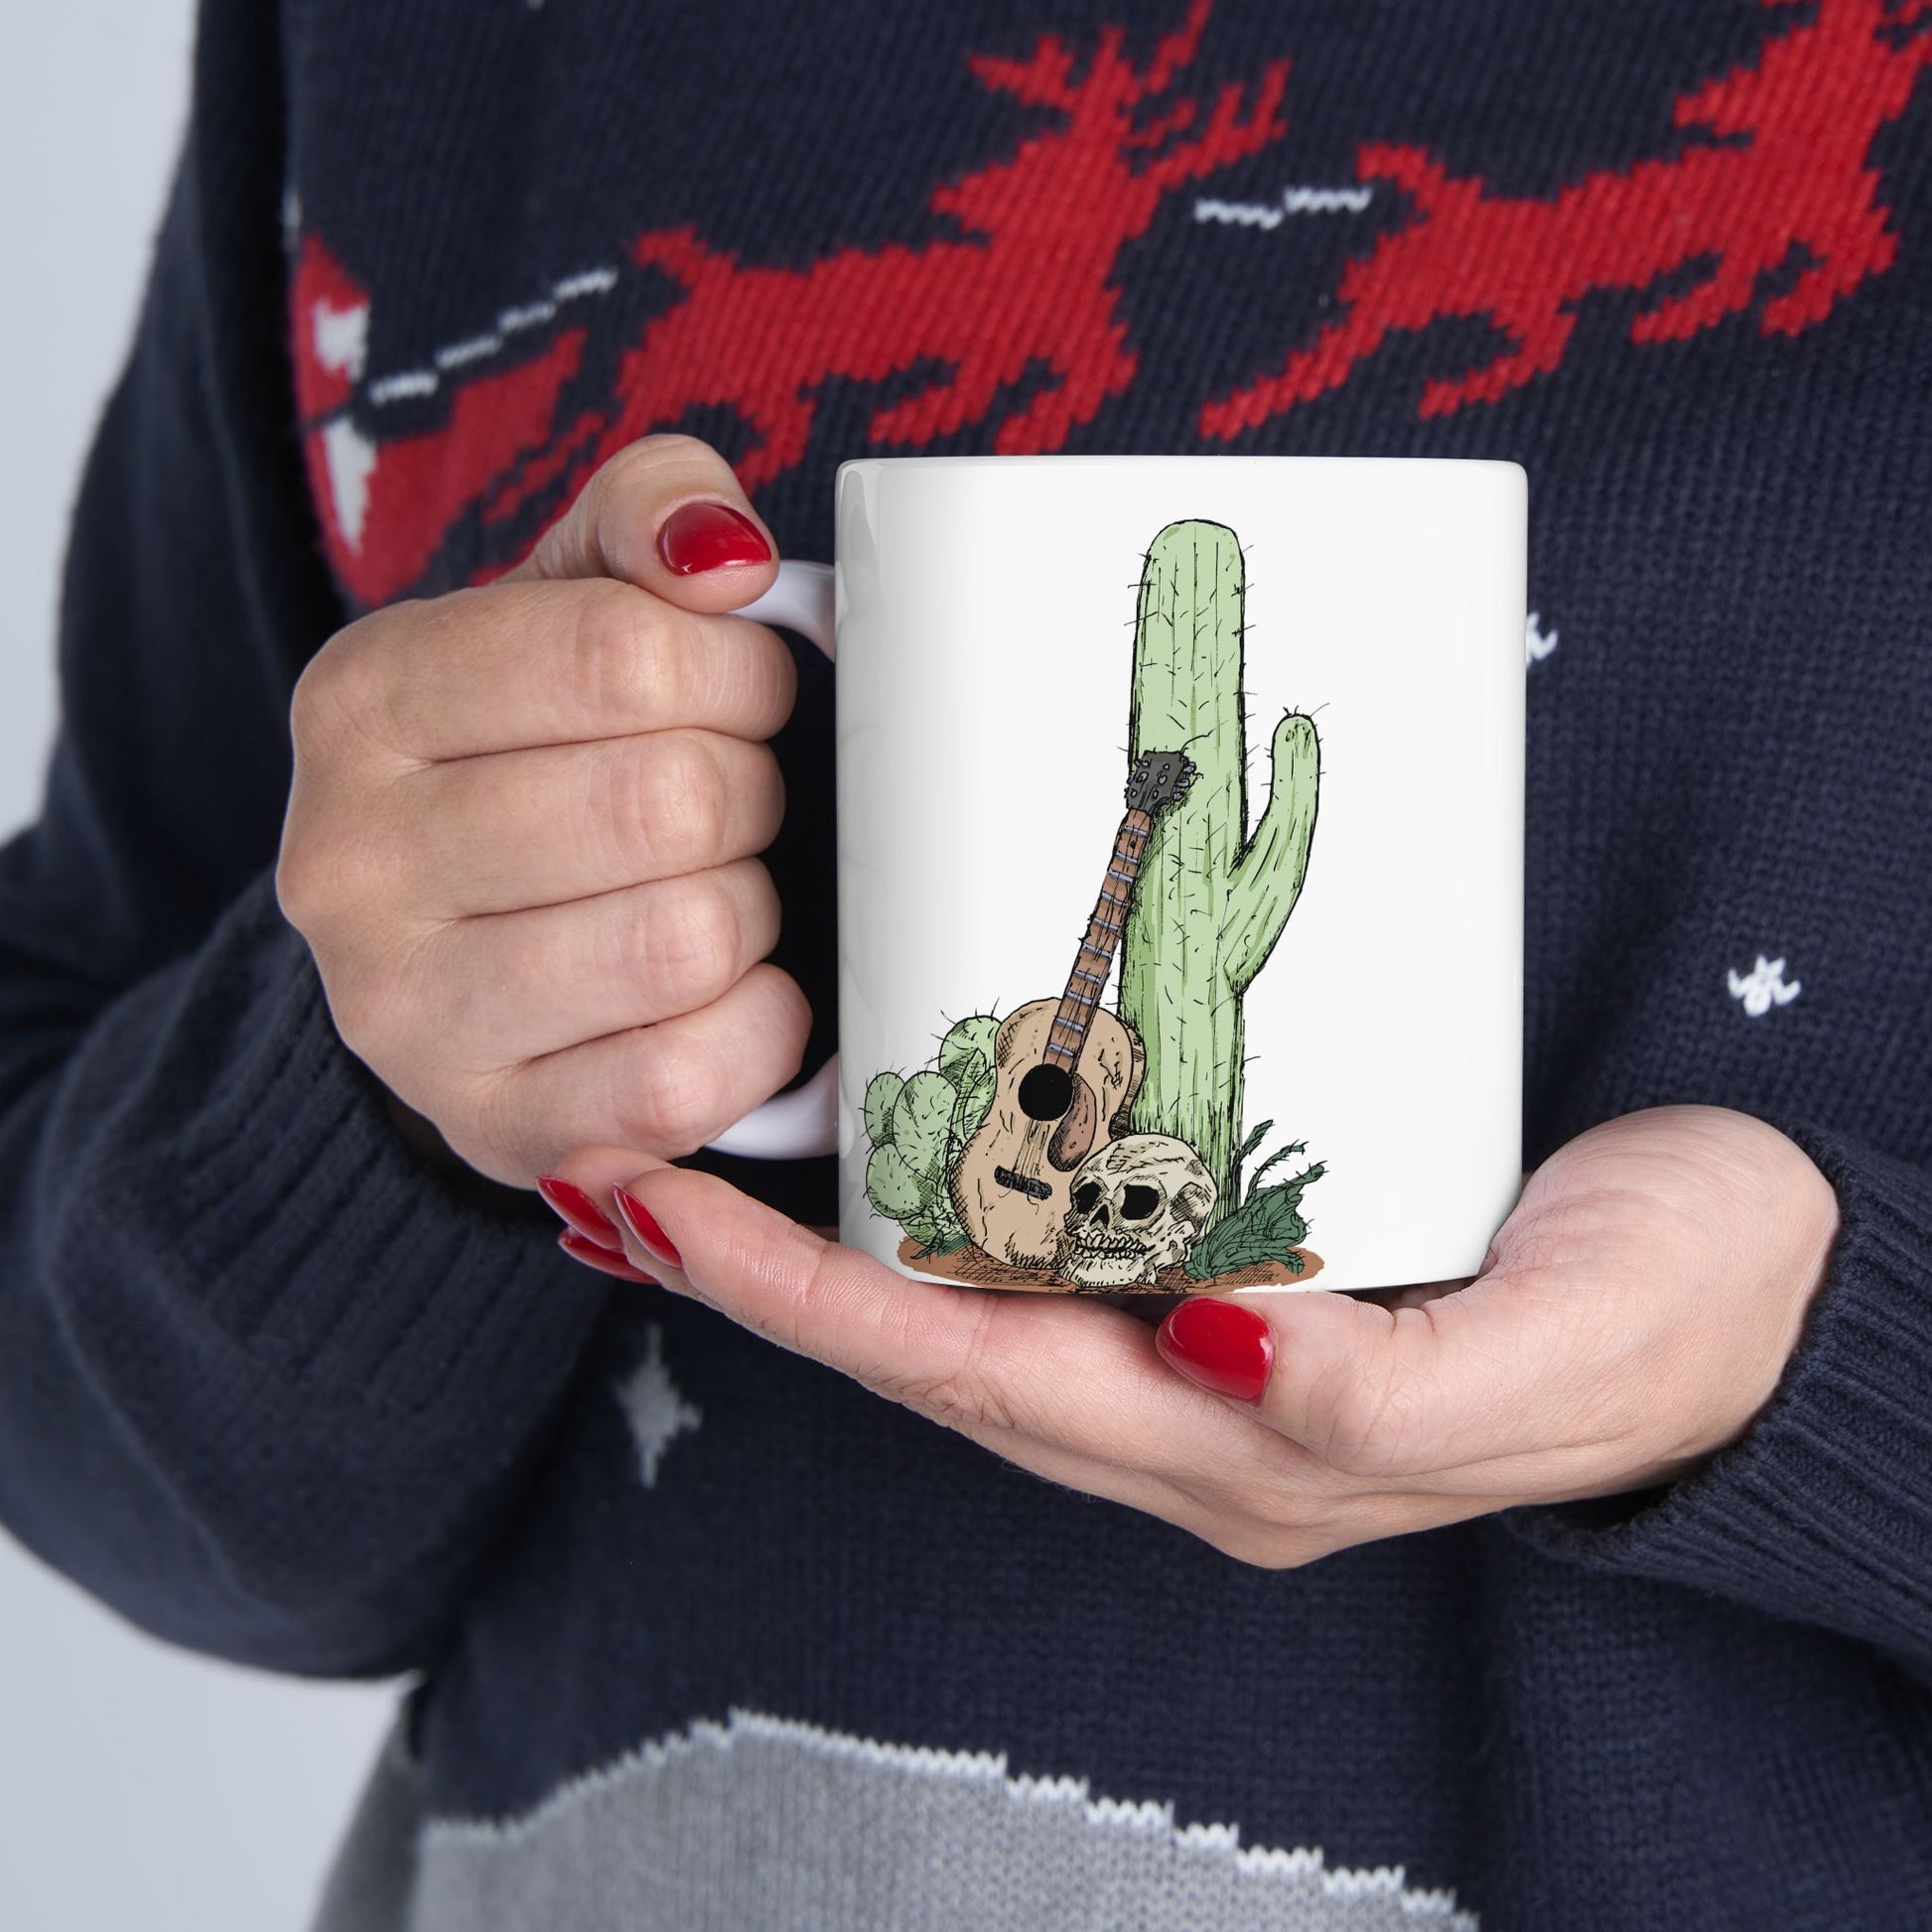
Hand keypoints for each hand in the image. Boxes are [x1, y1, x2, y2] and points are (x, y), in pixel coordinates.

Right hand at [277, 435, 808, 1186]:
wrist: (460, 949)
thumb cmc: (544, 754)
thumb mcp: (573, 597)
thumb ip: (650, 514)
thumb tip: (725, 557)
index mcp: (364, 698)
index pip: (623, 653)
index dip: (739, 672)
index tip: (746, 693)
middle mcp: (349, 862)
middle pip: (668, 802)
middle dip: (748, 793)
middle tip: (732, 802)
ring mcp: (406, 1016)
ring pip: (686, 940)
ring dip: (750, 911)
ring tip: (716, 891)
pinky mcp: (494, 1129)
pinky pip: (688, 1080)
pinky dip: (757, 1029)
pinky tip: (730, 993)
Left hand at [541, 1106, 1839, 1565]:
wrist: (1772, 1282)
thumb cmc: (1677, 1314)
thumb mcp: (1559, 1354)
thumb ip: (1386, 1389)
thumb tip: (1217, 1349)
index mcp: (1249, 1450)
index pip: (976, 1374)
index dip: (810, 1303)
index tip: (664, 1213)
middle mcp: (1199, 1411)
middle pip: (936, 1347)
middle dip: (769, 1275)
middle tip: (626, 1165)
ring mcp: (1213, 1349)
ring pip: (978, 1304)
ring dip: (834, 1244)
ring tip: (709, 1154)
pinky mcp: (1248, 1272)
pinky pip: (1056, 1254)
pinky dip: (948, 1206)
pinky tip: (897, 1143)